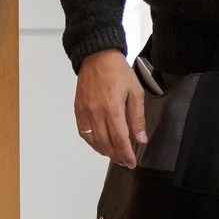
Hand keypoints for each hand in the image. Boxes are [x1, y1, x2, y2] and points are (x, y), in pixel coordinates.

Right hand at [74, 49, 146, 167]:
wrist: (97, 56)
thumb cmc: (117, 71)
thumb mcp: (135, 92)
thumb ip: (137, 118)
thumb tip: (140, 138)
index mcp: (112, 108)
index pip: (119, 139)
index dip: (126, 154)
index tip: (131, 162)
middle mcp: (96, 112)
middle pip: (106, 143)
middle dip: (116, 156)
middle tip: (124, 161)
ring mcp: (85, 112)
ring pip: (93, 141)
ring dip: (104, 151)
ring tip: (114, 155)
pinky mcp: (78, 109)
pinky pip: (83, 132)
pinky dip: (92, 142)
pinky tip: (99, 144)